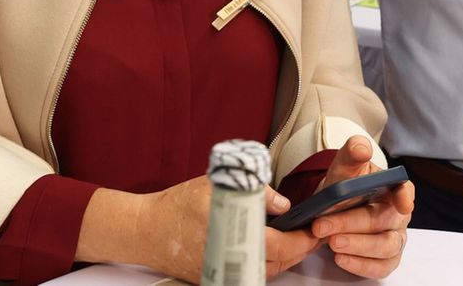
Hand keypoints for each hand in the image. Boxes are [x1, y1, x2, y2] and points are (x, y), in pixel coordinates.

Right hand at [137, 175, 320, 282]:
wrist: (147, 230)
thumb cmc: (178, 205)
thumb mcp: (217, 185)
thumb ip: (255, 192)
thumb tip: (283, 206)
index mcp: (233, 237)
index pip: (281, 246)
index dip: (303, 239)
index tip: (315, 229)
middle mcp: (230, 261)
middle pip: (279, 264)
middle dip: (300, 250)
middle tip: (312, 235)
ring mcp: (224, 274)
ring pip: (268, 272)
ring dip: (286, 258)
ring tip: (296, 240)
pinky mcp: (217, 279)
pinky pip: (252, 275)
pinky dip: (268, 264)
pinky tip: (273, 250)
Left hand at [310, 136, 413, 277]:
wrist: (334, 207)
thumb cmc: (345, 186)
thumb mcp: (345, 166)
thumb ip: (351, 154)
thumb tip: (361, 148)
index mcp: (393, 188)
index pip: (405, 191)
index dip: (404, 197)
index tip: (402, 203)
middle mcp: (398, 215)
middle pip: (383, 221)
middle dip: (352, 223)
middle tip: (323, 225)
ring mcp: (394, 239)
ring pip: (385, 247)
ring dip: (358, 246)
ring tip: (332, 243)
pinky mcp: (386, 260)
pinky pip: (381, 267)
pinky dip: (361, 265)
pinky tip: (341, 258)